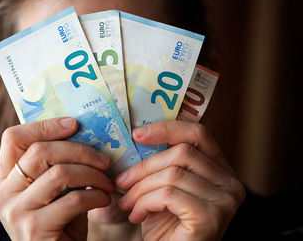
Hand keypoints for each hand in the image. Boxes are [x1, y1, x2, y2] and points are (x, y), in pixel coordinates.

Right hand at [0, 117, 113, 240]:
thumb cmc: (61, 223)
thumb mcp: (55, 191)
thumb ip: (57, 165)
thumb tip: (83, 133)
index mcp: (6, 179)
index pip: (13, 138)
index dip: (44, 126)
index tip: (74, 124)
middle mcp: (3, 194)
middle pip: (39, 151)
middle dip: (79, 150)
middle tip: (103, 159)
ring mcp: (16, 213)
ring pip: (59, 173)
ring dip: (92, 174)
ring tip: (107, 182)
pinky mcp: (34, 230)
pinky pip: (73, 200)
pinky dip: (96, 196)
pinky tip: (104, 199)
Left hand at [115, 120, 244, 240]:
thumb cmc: (165, 223)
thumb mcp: (163, 186)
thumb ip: (161, 162)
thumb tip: (138, 134)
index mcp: (221, 170)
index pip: (198, 134)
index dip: (167, 129)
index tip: (137, 134)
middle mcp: (231, 182)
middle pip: (182, 153)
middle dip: (144, 167)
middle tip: (121, 182)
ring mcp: (225, 200)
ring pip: (173, 174)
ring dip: (140, 189)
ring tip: (127, 203)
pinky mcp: (212, 217)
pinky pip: (169, 195)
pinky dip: (145, 203)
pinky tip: (137, 215)